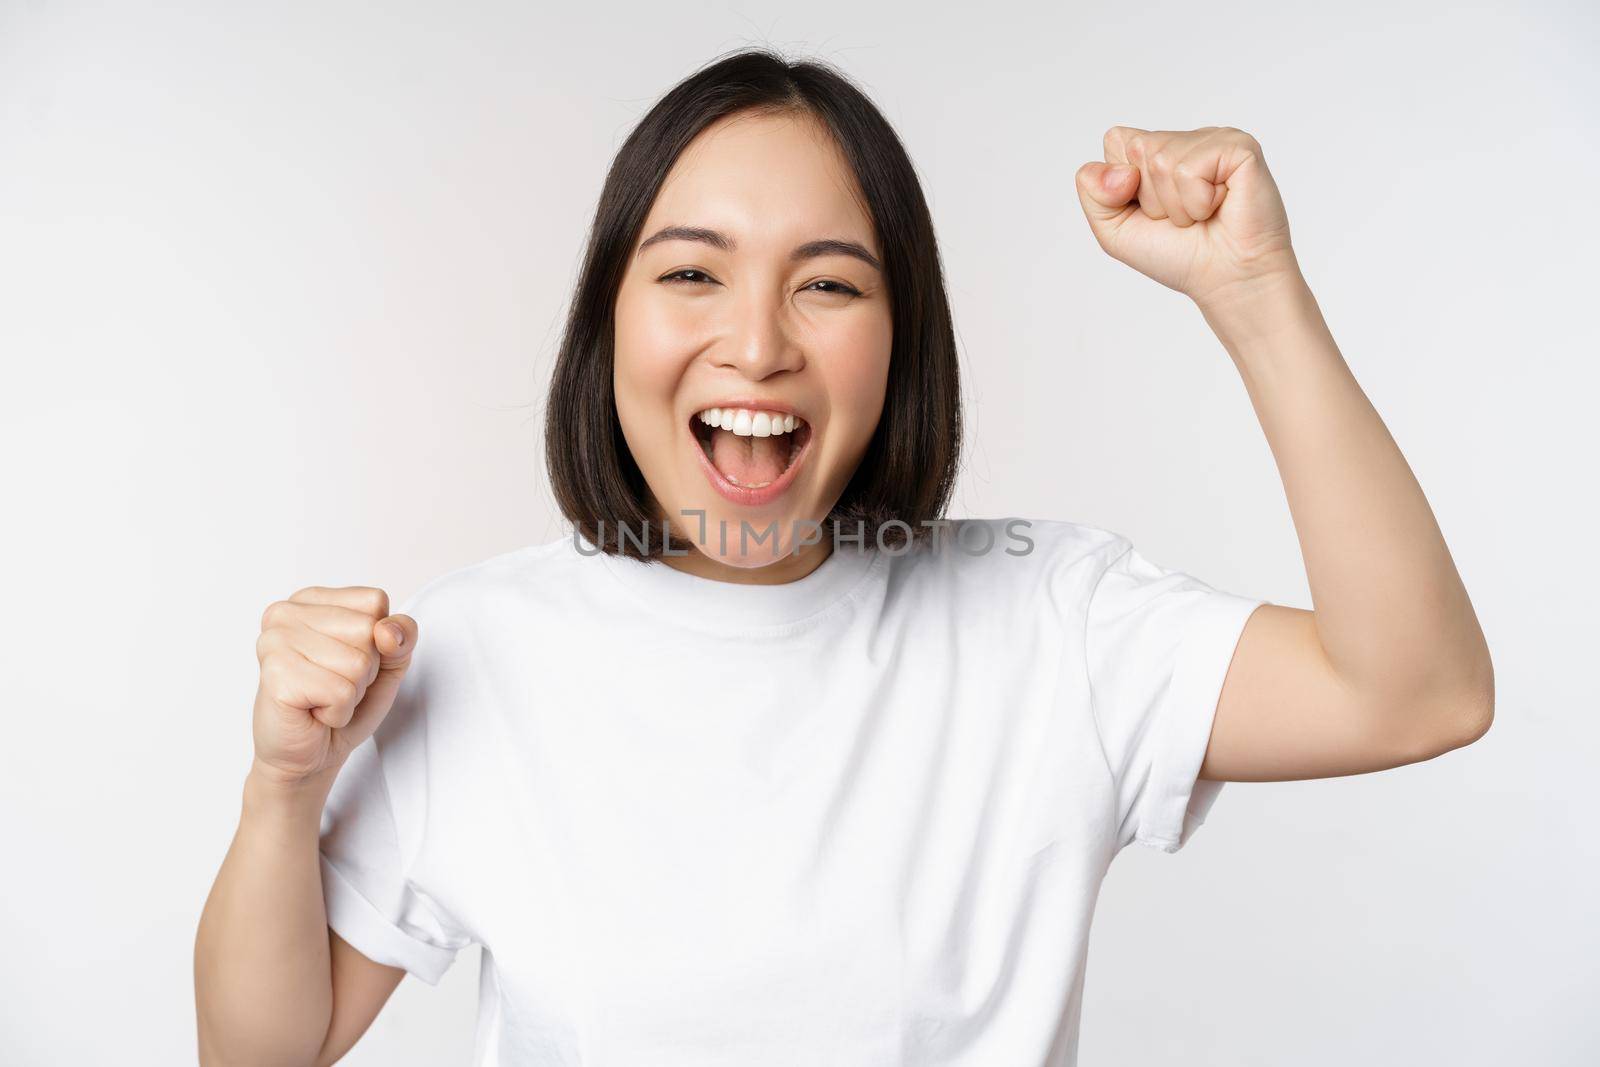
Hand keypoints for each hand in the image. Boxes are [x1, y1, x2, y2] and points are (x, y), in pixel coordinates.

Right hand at [251, 586, 416, 785]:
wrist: (308, 755)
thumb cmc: (343, 703)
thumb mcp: (388, 663)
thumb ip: (401, 636)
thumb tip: (388, 630)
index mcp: (311, 599)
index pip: (375, 602)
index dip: (378, 640)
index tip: (346, 661)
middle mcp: (286, 613)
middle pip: (367, 630)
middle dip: (365, 669)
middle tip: (333, 685)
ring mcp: (275, 642)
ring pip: (358, 662)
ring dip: (351, 692)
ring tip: (322, 699)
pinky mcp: (276, 675)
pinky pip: (341, 691)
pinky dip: (338, 711)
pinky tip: (314, 713)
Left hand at [1074, 126, 1299, 311]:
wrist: (1226, 279)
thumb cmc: (1179, 254)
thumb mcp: (1114, 230)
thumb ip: (1093, 192)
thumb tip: (1122, 171)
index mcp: (1156, 151)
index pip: (1115, 140)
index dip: (1121, 184)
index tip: (1151, 210)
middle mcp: (1185, 138)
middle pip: (1136, 149)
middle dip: (1151, 198)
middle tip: (1181, 218)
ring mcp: (1213, 139)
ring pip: (1162, 160)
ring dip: (1176, 205)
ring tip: (1201, 215)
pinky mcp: (1239, 147)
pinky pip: (1190, 169)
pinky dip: (1198, 202)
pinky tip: (1219, 206)